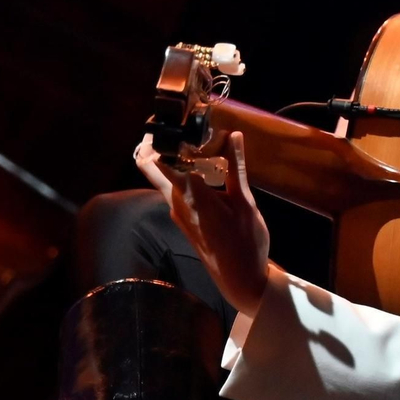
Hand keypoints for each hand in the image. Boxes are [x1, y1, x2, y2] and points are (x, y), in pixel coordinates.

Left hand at [135, 131, 269, 316]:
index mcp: (191, 195)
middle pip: (152, 169)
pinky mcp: (185, 221)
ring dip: (176, 161)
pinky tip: (205, 169)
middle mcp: (177, 203)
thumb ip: (236, 167)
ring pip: (165, 179)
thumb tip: (232, 135)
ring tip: (197, 142)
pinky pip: (177, 191)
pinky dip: (185, 176)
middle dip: (155, 146)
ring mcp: (179, 213)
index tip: (166, 119)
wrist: (241, 280)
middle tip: (172, 126)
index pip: (159, 161)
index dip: (156, 139)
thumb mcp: (246, 202)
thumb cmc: (246, 242)